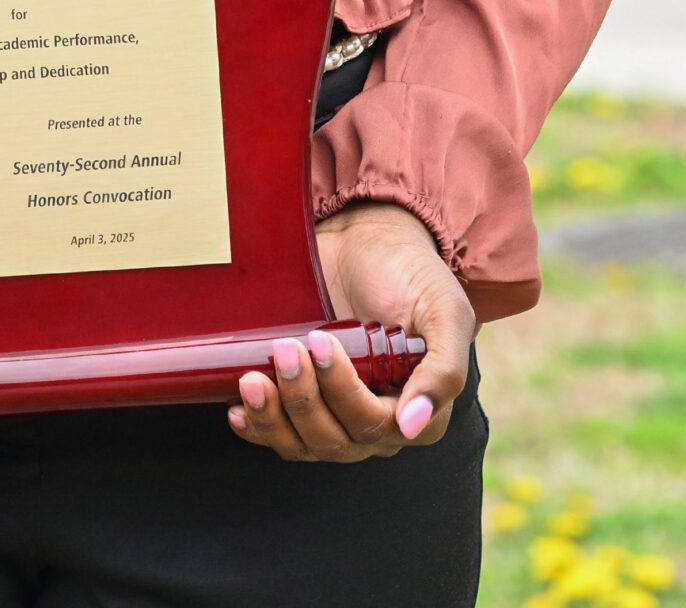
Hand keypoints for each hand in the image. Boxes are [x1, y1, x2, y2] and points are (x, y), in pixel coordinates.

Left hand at [227, 201, 474, 464]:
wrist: (367, 240)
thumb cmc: (411, 274)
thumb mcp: (445, 312)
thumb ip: (443, 368)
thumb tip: (412, 425)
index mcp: (418, 409)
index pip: (376, 425)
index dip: (342, 392)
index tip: (320, 342)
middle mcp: (378, 420)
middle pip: (336, 439)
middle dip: (304, 398)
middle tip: (286, 348)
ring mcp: (338, 412)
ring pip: (305, 444)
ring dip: (275, 417)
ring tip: (253, 378)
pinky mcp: (307, 398)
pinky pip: (282, 434)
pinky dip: (259, 426)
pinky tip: (240, 410)